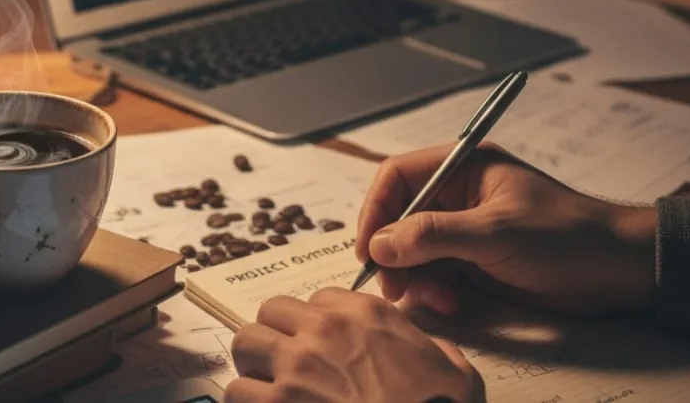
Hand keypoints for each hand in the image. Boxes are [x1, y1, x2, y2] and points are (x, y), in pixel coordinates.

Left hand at [228, 289, 483, 402]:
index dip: (318, 324)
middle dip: (276, 337)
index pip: (318, 298)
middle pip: (271, 312)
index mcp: (366, 316)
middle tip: (288, 365)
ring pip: (245, 344)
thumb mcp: (454, 370)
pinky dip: (245, 401)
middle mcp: (325, 331)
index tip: (325, 347)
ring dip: (254, 367)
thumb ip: (432, 348)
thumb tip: (429, 350)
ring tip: (268, 389)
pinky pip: (235, 391)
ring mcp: (295, 368)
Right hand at [355, 143, 656, 315]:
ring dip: (413, 277)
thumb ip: (433, 235)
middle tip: (396, 287)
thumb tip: (380, 245)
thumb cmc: (564, 236)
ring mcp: (464, 230)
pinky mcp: (473, 261)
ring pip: (412, 250)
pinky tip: (450, 304)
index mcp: (462, 168)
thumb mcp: (494, 232)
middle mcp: (457, 195)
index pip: (397, 177)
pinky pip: (434, 273)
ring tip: (433, 300)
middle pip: (398, 217)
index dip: (376, 210)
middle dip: (393, 253)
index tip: (369, 249)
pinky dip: (433, 291)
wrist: (619, 271)